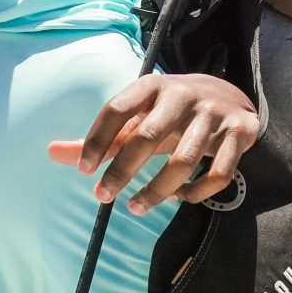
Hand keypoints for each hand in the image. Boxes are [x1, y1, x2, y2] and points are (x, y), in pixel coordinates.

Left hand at [48, 72, 262, 214]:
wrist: (232, 97)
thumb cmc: (171, 113)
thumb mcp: (137, 117)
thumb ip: (100, 138)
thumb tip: (50, 153)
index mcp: (152, 86)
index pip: (117, 109)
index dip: (97, 140)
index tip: (84, 171)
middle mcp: (183, 95)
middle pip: (149, 136)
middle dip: (122, 170)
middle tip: (103, 197)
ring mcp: (214, 114)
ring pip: (184, 161)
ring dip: (157, 190)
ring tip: (135, 207)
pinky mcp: (240, 133)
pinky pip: (218, 174)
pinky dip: (195, 193)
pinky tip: (179, 198)